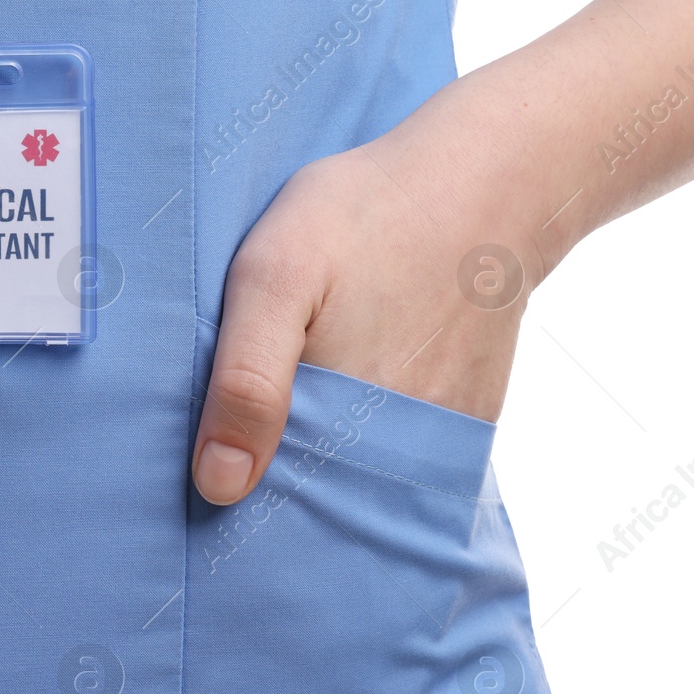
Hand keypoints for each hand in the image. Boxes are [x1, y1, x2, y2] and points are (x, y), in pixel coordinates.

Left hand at [190, 77, 548, 506]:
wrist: (487, 183)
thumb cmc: (367, 216)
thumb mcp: (276, 272)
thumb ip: (246, 378)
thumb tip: (220, 487)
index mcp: (335, 423)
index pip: (269, 510)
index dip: (233, 503)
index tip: (206, 483)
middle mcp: (393, 451)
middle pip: (318, 506)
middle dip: (279, 493)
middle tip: (255, 430)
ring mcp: (437, 442)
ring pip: (362, 488)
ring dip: (329, 471)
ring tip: (306, 405)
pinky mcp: (468, 424)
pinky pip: (407, 463)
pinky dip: (375, 449)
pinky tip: (358, 391)